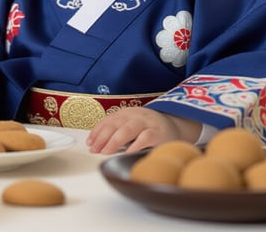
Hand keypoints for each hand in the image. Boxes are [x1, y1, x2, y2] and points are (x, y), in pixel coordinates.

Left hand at [85, 108, 200, 153]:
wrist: (175, 126)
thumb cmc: (148, 128)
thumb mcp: (131, 125)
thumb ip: (117, 130)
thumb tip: (97, 144)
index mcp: (126, 113)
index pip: (108, 120)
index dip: (97, 132)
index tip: (90, 144)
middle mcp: (135, 115)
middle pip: (114, 125)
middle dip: (102, 138)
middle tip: (95, 150)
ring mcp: (147, 123)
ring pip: (127, 130)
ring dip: (114, 141)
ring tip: (106, 152)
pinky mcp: (158, 133)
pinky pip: (145, 138)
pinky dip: (135, 146)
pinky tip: (127, 153)